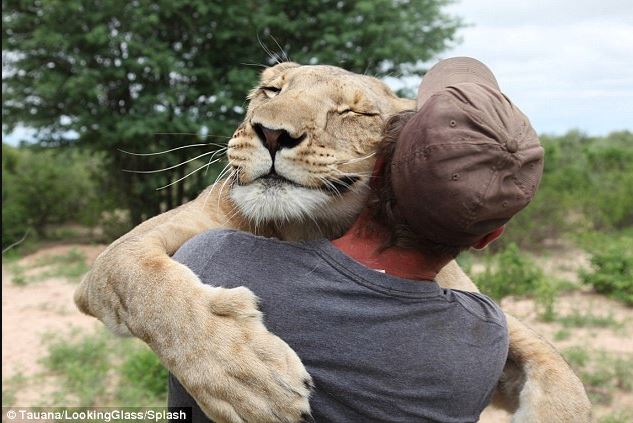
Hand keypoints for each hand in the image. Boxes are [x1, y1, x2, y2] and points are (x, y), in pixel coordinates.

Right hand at [168, 285, 312, 422]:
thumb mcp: (228, 296)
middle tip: (304, 413)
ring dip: (270, 418)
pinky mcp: (200, 389)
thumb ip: (245, 304)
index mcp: (240, 336)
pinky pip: (223, 414)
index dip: (292, 373)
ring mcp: (214, 379)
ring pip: (248, 406)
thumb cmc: (198, 298)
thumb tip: (259, 311)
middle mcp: (229, 361)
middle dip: (287, 403)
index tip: (308, 386)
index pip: (274, 358)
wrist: (158, 306)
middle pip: (266, 387)